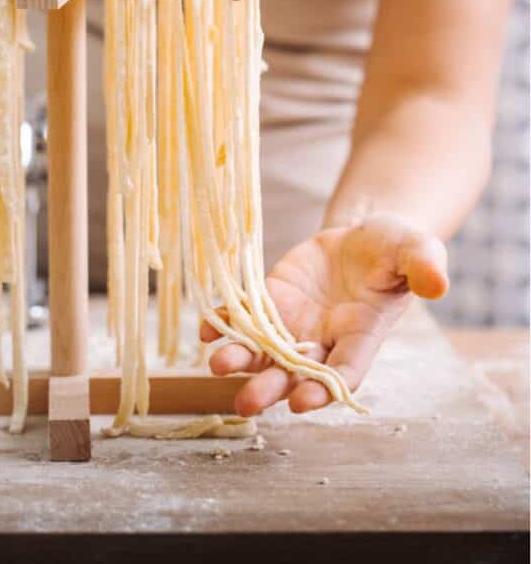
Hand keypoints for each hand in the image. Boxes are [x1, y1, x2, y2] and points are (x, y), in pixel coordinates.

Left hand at [201, 213, 448, 415]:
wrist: (361, 238)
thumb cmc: (395, 250)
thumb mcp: (415, 249)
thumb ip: (424, 266)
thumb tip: (438, 284)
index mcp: (362, 337)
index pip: (343, 373)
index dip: (323, 389)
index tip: (302, 404)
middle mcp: (322, 341)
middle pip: (294, 374)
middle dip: (269, 389)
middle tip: (244, 404)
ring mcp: (292, 325)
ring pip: (262, 353)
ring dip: (239, 361)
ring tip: (215, 365)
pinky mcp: (269, 303)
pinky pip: (244, 319)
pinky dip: (224, 323)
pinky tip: (205, 327)